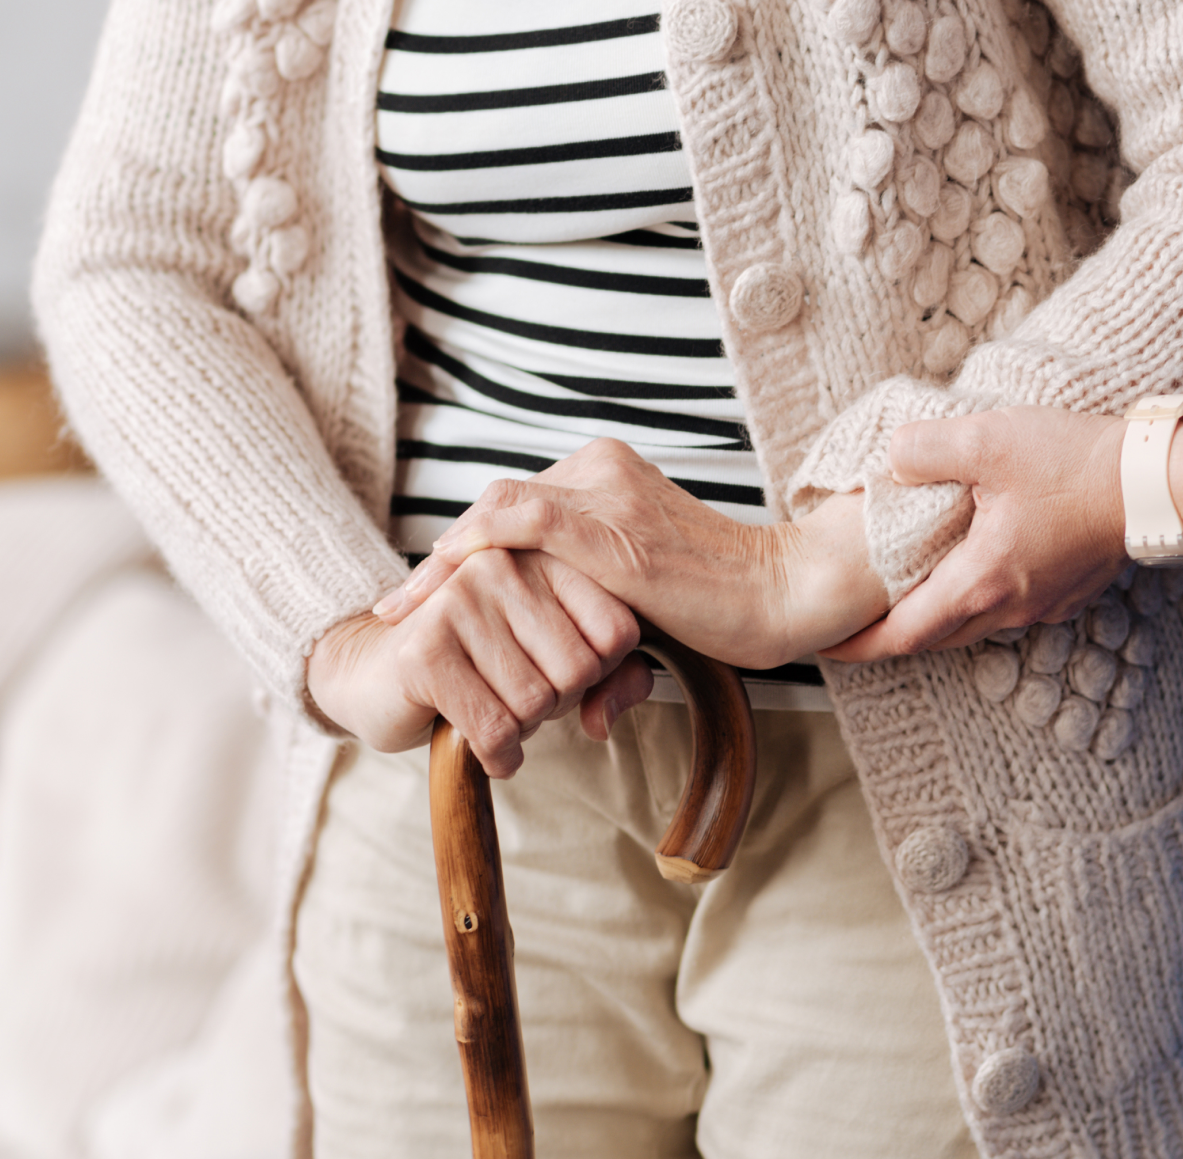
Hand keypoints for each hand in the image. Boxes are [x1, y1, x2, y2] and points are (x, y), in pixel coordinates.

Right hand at [309, 548, 650, 776]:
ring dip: (524, 731)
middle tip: (520, 699)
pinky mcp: (425, 649)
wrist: (375, 674)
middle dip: (557, 705)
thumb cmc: (479, 666)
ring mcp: (458, 600)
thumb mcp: (554, 661)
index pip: (617, 631)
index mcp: (541, 554)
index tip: (558, 673)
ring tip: (496, 711)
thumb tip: (606, 720)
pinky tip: (490, 751)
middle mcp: (501, 565)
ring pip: (536, 702)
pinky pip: (493, 728)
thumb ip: (612, 678)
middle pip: (580, 670)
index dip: (600, 674)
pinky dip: (499, 755)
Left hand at [371, 439, 887, 668]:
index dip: (465, 551)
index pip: (516, 505)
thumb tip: (590, 713)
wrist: (785, 593)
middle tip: (396, 608)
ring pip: (496, 512)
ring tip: (400, 610)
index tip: (426, 597)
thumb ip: (606, 634)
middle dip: (442, 562)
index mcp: (607, 475)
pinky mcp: (610, 529)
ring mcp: (604, 494)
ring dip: (442, 565)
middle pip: (496, 506)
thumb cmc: (730, 609)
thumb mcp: (648, 612)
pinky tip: (440, 587)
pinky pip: (519, 523)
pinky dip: (472, 552)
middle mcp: (600, 470)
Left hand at [826, 405, 1131, 660]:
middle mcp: (1011, 606)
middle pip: (936, 637)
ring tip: (904, 597)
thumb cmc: (1077, 464)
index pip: (905, 634)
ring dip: (935, 617)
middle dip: (892, 636)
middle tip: (856, 624)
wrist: (1155, 481)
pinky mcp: (1067, 590)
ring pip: (973, 624)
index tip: (828, 648)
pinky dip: (975, 598)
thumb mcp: (986, 440)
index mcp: (981, 581)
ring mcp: (1043, 603)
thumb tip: (892, 460)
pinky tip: (969, 567)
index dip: (860, 645)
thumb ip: (924, 449)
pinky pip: (1007, 607)